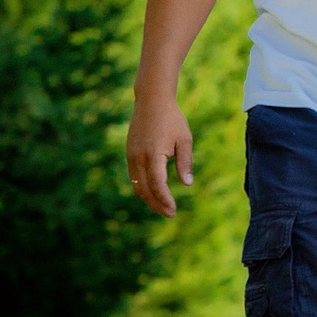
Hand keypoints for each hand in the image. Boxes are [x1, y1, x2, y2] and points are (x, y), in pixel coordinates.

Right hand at [126, 92, 194, 218]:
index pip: (157, 185)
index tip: (173, 210)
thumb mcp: (185, 140)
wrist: (151, 102)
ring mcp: (131, 156)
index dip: (164, 200)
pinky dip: (142, 188)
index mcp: (153, 155)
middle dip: (156, 205)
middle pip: (144, 190)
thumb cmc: (172, 119)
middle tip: (170, 214)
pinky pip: (134, 177)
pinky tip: (154, 193)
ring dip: (148, 199)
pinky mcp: (129, 153)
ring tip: (163, 207)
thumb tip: (187, 184)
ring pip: (136, 185)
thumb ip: (185, 162)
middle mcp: (138, 158)